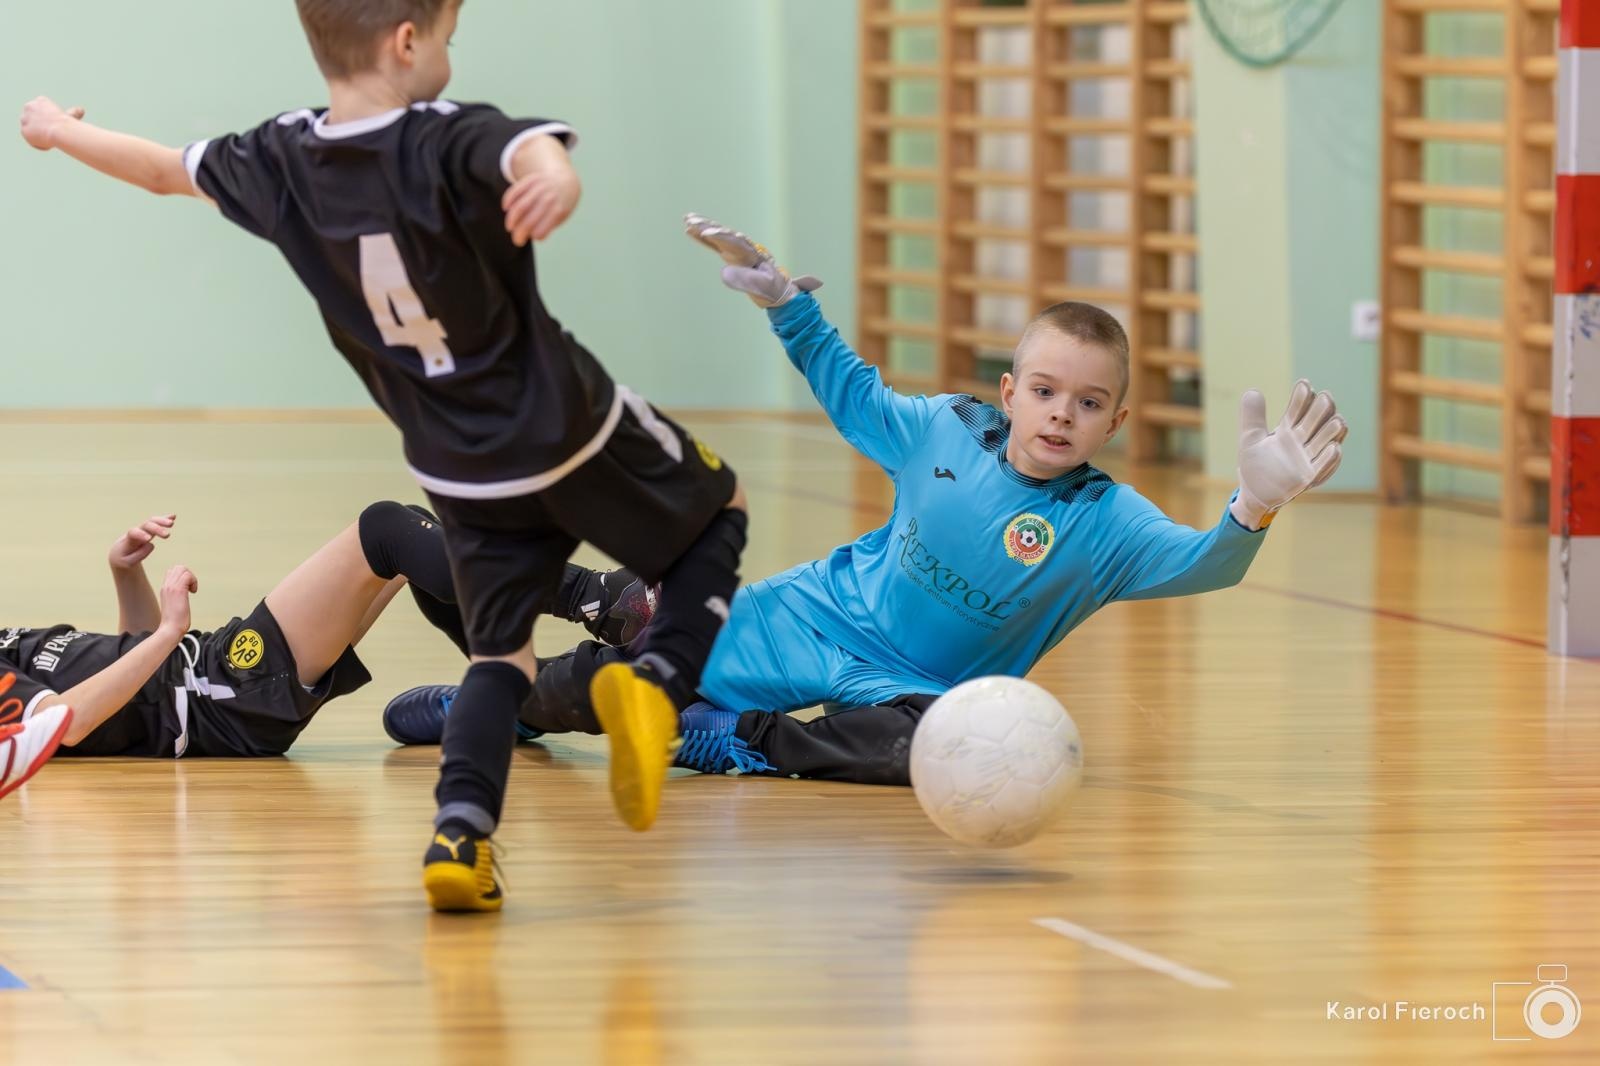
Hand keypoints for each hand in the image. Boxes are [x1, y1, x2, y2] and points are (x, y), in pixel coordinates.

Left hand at [20, 97, 84, 150]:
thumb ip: (73, 113)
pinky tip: (49, 145)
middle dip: (41, 127)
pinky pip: (32, 141)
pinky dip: (40, 145)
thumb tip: (81, 110)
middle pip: (33, 119)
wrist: (59, 129)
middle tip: (53, 135)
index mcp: (41, 101)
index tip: (57, 126)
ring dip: (40, 137)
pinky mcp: (24, 131)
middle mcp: (29, 107)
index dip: (49, 120)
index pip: (41, 111)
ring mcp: (25, 119)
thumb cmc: (67, 123)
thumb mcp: (71, 116)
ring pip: (31, 130)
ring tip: (52, 140)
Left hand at [108, 514, 175, 570]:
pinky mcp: (150, 530)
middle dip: (156, 528)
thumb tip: (150, 544)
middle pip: (145, 525)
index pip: (133, 533)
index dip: (141, 534)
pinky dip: (164, 519)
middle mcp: (137, 531)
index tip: (149, 539)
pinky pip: (157, 523)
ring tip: (171, 523)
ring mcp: (144, 529)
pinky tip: (173, 516)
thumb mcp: (127, 562)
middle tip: (167, 535)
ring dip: (161, 521)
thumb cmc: (124, 559)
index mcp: (128, 539)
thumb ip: (138, 555)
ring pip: (152, 522)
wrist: (120, 552)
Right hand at [158, 564, 196, 635]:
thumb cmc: (174, 622)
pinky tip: (193, 592)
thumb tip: (184, 594)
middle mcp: (166, 586)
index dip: (183, 577)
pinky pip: (188, 576)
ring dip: (191, 578)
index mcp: (165, 589)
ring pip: (182, 569)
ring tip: (192, 589)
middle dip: (188, 575)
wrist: (170, 629)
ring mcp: (171, 587)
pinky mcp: (178, 591)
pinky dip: (194, 581)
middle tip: (191, 588)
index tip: (187, 588)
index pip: (172, 572)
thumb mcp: (173, 605)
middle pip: (178, 567)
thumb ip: (176, 596)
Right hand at [503, 166, 579, 245]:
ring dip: (511, 219)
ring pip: (520, 207)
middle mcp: (549, 199)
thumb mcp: (558, 219)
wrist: (566, 183)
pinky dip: (508, 200)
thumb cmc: (559, 208)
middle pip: (528, 222)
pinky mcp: (531, 179)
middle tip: (517, 241)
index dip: (531, 237)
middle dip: (519, 233)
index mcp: (557, 212)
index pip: (540, 231)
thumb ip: (543, 227)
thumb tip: (520, 234)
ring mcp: (539, 188)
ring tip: (510, 227)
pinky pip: (516, 191)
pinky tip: (506, 208)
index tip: (528, 240)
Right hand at [684, 213, 821, 307]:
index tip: (707, 233)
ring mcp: (736, 250)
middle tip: (692, 221)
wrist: (778, 289)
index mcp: (752, 254)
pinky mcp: (729, 254)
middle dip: (708, 226)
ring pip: (718, 235)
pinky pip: (713, 243)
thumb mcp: (763, 287)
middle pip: (724, 234)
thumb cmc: (772, 289)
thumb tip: (724, 272)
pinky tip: (688, 230)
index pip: (735, 242)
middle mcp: (743, 248)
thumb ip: (746, 280)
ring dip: (703, 226)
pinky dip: (702, 236)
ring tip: (687, 219)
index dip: (721, 236)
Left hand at [1230, 380, 1346, 530]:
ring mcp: (1308, 458)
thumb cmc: (1256, 466)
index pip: (1298, 409)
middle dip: (1322, 409)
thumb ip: (1252, 417)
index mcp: (1288, 429)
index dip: (1302, 397)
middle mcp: (1302, 441)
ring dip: (1333, 430)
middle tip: (1324, 397)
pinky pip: (1324, 467)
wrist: (1255, 494)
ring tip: (1337, 419)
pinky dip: (1330, 458)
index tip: (1304, 384)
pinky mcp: (1310, 477)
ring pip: (1327, 440)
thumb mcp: (1249, 440)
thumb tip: (1252, 391)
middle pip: (1317, 420)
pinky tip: (1334, 448)